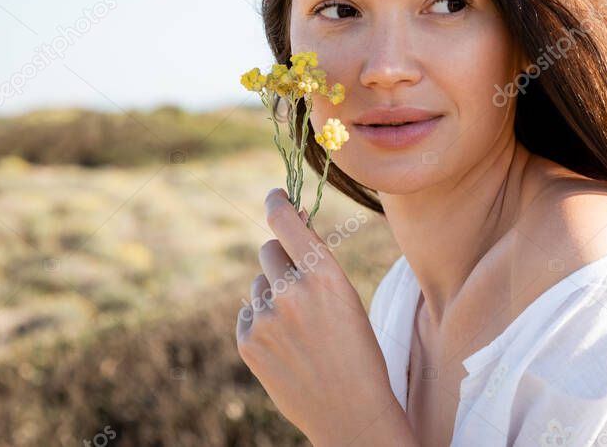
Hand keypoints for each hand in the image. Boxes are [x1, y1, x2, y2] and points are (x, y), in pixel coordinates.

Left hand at [236, 188, 415, 445]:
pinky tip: (286, 345)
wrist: (351, 412)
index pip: (286, 222)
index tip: (275, 195)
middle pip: (269, 250)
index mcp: (325, 274)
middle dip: (281, 259)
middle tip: (300, 285)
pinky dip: (263, 322)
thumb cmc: (358, 350)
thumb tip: (289, 221)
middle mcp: (292, 291)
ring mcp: (266, 318)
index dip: (276, 202)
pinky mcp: (248, 342)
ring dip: (274, 295)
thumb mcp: (347, 297)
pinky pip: (249, 313)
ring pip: (258, 285)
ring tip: (301, 330)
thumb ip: (315, 262)